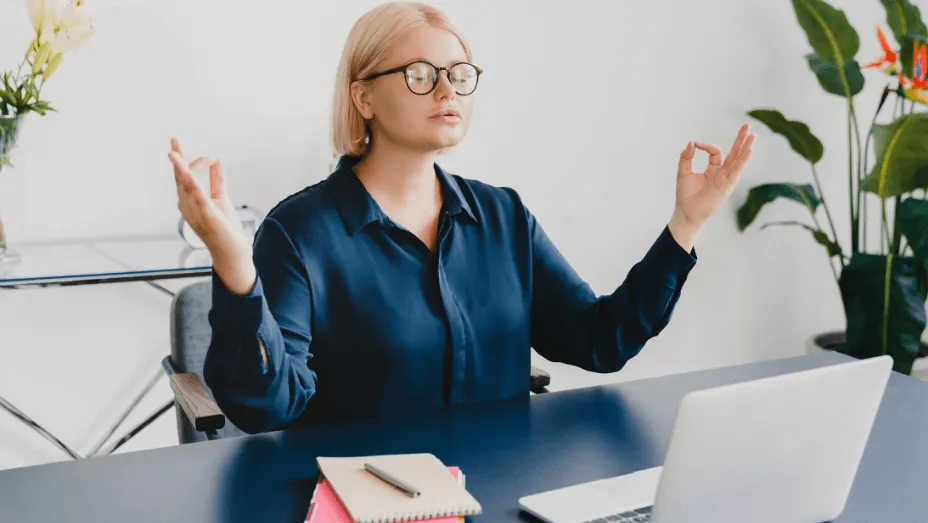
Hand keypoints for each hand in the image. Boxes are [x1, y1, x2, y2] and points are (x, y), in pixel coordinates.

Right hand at [168, 138, 255, 293]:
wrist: (232, 253)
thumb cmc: (225, 229)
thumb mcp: (221, 199)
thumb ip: (218, 181)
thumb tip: (217, 162)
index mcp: (189, 201)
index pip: (183, 176)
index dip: (190, 161)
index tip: (214, 158)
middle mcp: (187, 206)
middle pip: (180, 177)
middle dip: (177, 158)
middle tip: (173, 140)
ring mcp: (195, 211)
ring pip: (185, 184)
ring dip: (180, 167)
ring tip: (173, 152)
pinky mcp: (207, 215)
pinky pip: (197, 195)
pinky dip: (191, 181)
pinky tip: (186, 170)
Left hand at [668, 124, 755, 250]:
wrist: (686, 212)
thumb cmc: (685, 195)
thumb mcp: (683, 171)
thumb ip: (686, 156)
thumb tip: (692, 142)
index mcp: (713, 169)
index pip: (715, 151)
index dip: (705, 145)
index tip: (695, 145)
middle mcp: (722, 173)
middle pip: (734, 153)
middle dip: (740, 140)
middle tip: (747, 126)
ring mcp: (726, 179)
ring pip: (738, 160)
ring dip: (746, 147)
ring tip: (753, 135)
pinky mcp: (727, 184)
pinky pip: (737, 169)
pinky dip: (743, 159)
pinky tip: (749, 149)